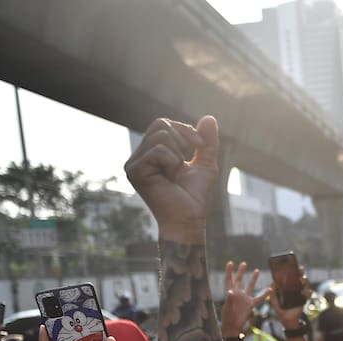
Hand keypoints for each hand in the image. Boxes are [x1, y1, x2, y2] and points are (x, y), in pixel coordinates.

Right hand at [124, 115, 218, 242]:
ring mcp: (133, 163)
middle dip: (183, 139)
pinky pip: (157, 151)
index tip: (201, 145)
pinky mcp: (133, 171)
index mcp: (152, 152)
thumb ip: (206, 142)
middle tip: (187, 162)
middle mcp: (139, 156)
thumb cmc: (195, 197)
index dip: (186, 130)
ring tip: (176, 173)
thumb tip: (209, 117)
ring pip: (161, 136)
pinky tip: (170, 178)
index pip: (164, 124)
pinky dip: (172, 162)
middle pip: (161, 124)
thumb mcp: (206, 164)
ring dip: (178, 154)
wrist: (189, 220)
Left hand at [222, 261, 270, 337]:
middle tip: (244, 263)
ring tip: (256, 270)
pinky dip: (265, 294)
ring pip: (250, 287)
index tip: (230, 262)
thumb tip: (230, 291)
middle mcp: (238, 294)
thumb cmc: (228, 317)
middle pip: (239, 280)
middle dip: (241, 272)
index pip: (229, 280)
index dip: (229, 271)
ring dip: (253, 279)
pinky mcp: (250, 304)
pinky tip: (270, 289)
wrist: (233, 326)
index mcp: (230, 293)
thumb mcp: (227, 308)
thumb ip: (230, 299)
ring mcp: (245, 298)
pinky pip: (259, 298)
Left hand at [269, 273, 311, 328]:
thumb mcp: (273, 300)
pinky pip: (308, 294)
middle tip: (301, 270)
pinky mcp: (304, 299)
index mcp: (287, 287)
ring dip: (305, 281)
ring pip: (305, 284)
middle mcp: (294, 288)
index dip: (292, 270)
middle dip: (301, 273)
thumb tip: (272, 283)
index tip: (293, 266)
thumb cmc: (279, 308)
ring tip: (303, 281)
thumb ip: (272, 293)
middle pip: (299, 278)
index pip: (290, 276)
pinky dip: (308, 292)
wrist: (286, 319)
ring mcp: (300, 293)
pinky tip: (305, 292)